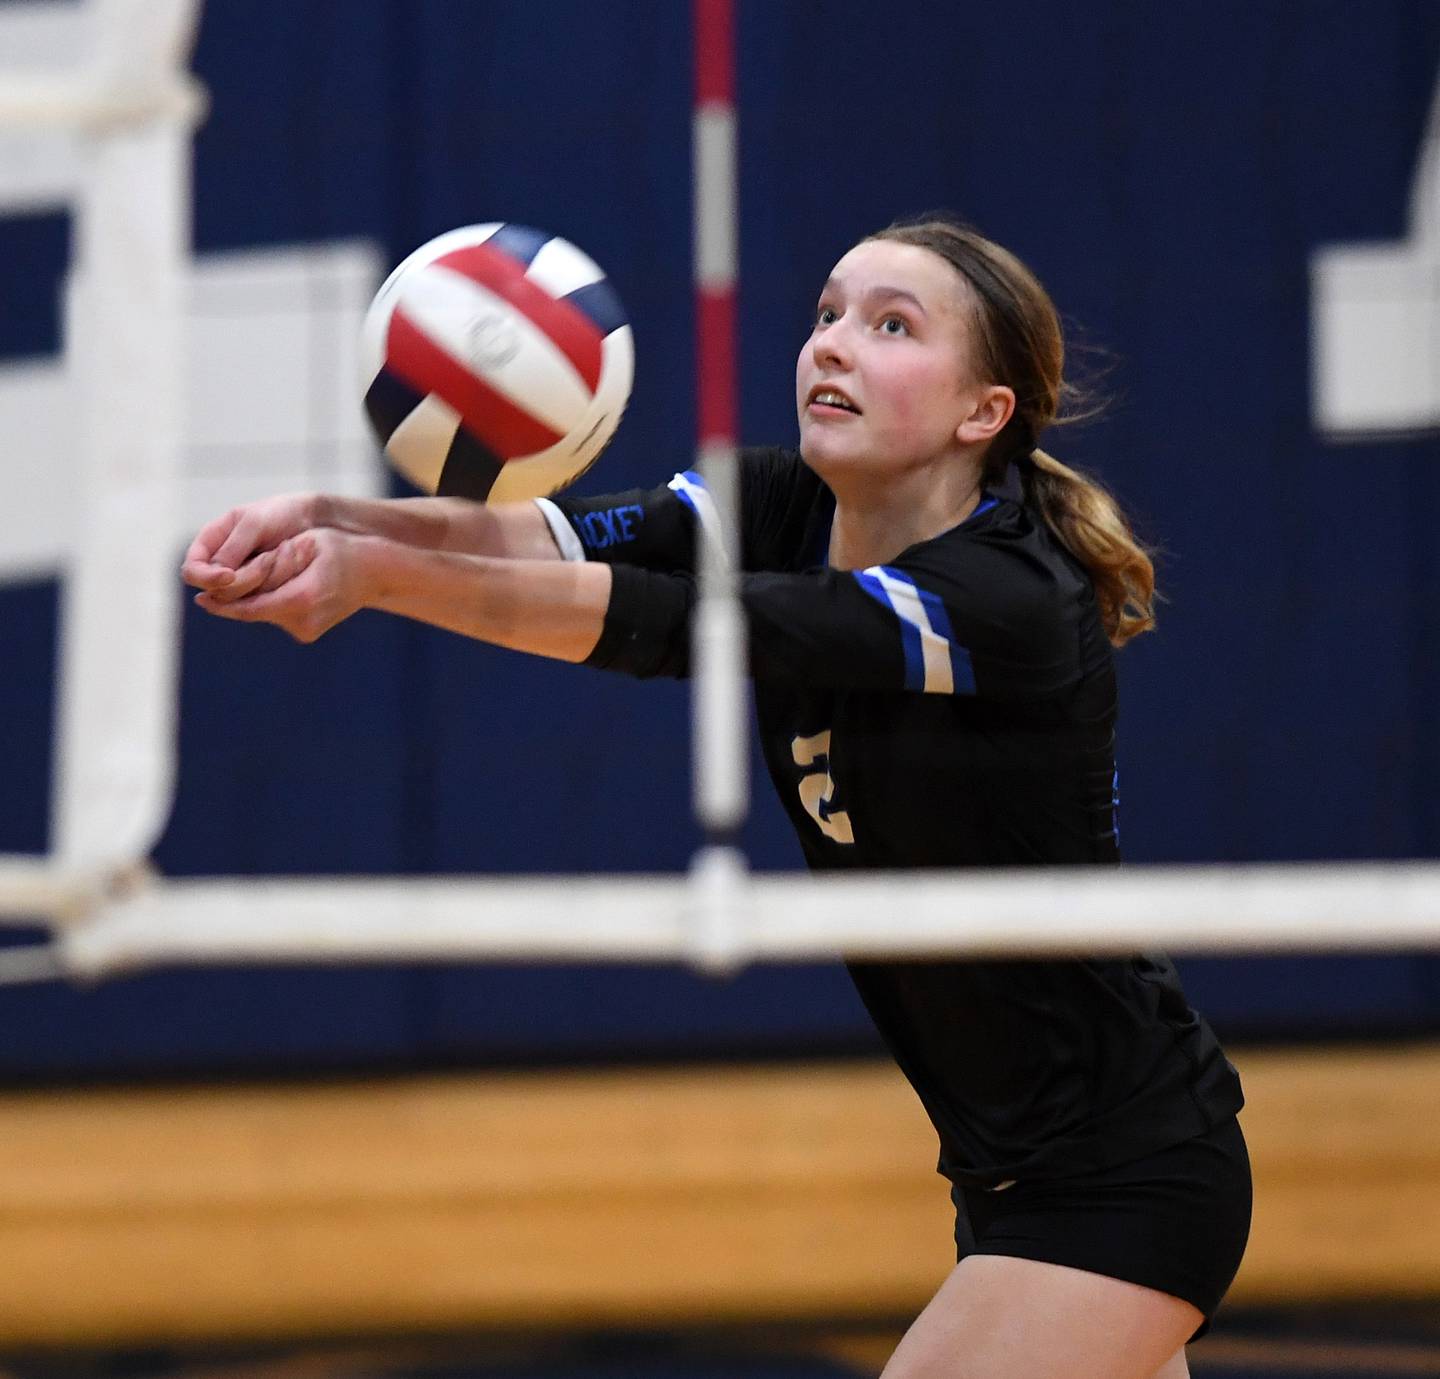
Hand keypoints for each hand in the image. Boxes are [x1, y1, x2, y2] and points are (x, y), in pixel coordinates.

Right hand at [182, 493, 325, 603]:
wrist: (309, 520)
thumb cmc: (279, 514)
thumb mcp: (254, 524)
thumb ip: (234, 547)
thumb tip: (217, 574)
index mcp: (209, 543)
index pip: (192, 571)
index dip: (206, 578)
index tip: (229, 576)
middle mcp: (221, 564)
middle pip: (215, 591)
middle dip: (240, 582)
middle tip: (269, 560)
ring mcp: (241, 578)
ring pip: (239, 599)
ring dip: (260, 582)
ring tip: (281, 557)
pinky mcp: (261, 588)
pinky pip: (259, 599)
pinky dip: (272, 588)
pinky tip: (289, 570)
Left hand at [192, 528, 375, 642]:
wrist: (377, 571)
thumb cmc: (341, 549)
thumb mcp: (304, 545)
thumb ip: (269, 563)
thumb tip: (233, 578)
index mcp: (303, 599)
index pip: (249, 607)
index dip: (222, 604)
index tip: (200, 597)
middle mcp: (304, 621)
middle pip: (254, 612)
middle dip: (233, 600)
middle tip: (208, 590)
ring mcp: (308, 629)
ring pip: (264, 614)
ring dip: (251, 599)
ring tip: (242, 582)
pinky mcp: (309, 631)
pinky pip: (277, 616)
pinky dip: (268, 602)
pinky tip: (266, 589)